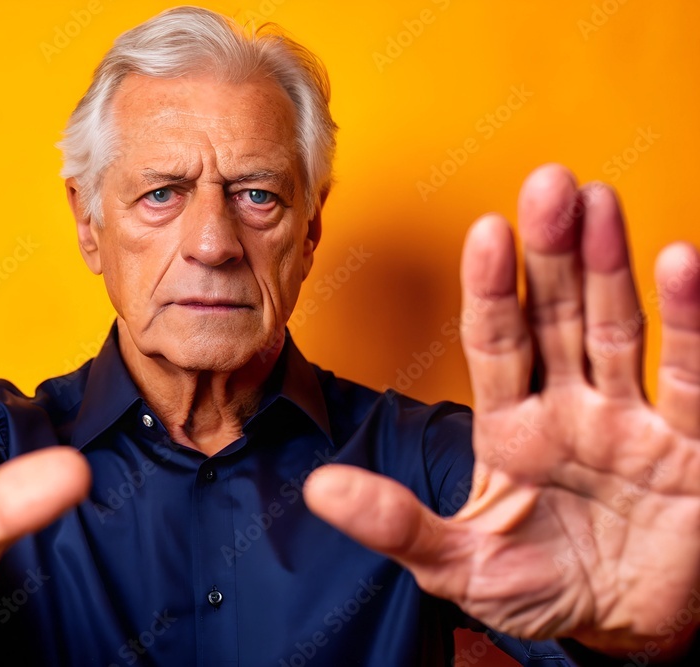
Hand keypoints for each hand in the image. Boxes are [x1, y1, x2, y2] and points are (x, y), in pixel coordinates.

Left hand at [305, 164, 699, 655]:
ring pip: (616, 329)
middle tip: (547, 183)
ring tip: (598, 201)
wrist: (619, 625)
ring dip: (609, 264)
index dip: (490, 290)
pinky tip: (682, 263)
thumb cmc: (537, 585)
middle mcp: (567, 408)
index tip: (485, 232)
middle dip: (550, 253)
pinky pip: (692, 379)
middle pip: (555, 317)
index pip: (495, 345)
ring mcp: (629, 420)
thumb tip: (320, 489)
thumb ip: (396, 524)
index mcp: (509, 428)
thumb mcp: (457, 563)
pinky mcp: (690, 446)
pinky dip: (691, 324)